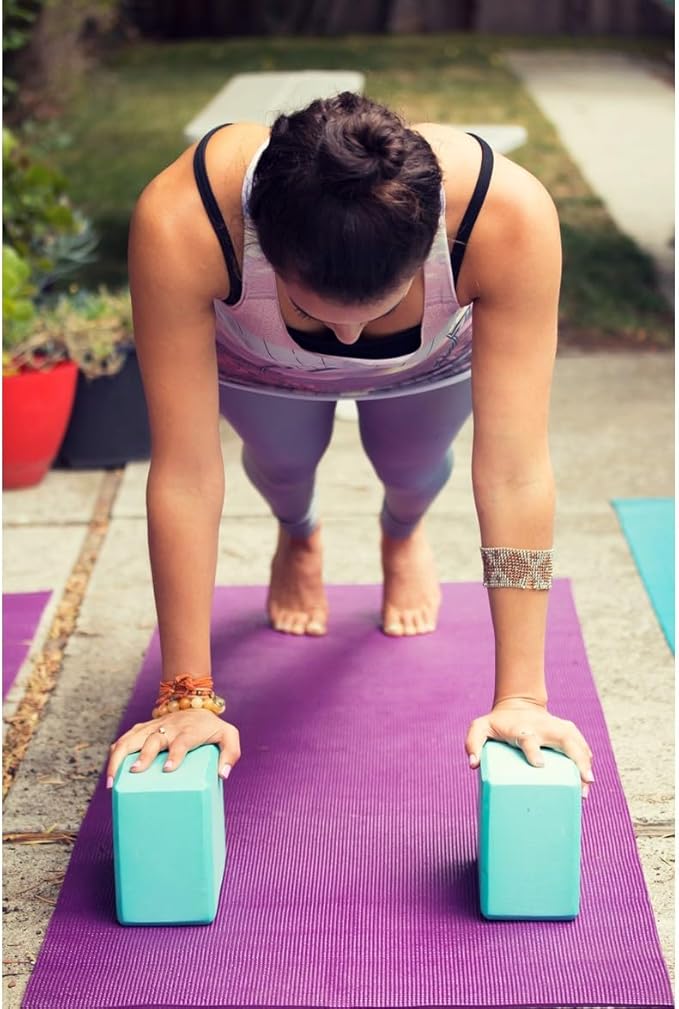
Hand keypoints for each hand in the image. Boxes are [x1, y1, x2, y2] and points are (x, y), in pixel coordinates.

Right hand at [106, 708, 240, 788]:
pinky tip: (110, 769)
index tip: (168, 769)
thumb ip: (230, 753)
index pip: (182, 741)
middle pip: (152, 738)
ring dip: (120, 757)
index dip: (175, 754)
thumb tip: (222, 774)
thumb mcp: (228, 736)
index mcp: (189, 730)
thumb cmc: (211, 727)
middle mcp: (169, 727)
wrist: (194, 702)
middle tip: (134, 773)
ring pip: (132, 738)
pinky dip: (115, 751)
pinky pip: (125, 738)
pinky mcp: (144, 729)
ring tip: (112, 781)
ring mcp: (154, 727)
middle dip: (142, 755)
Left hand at [465, 698, 593, 797]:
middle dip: (576, 759)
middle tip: (584, 781)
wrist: (518, 705)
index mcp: (523, 729)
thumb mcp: (480, 728)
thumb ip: (473, 742)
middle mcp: (544, 728)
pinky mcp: (567, 731)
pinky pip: (581, 745)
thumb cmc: (499, 723)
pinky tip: (589, 777)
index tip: (538, 765)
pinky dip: (587, 759)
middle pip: (565, 740)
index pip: (529, 739)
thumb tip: (473, 764)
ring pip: (578, 743)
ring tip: (589, 784)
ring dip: (586, 762)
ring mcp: (558, 728)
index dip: (533, 750)